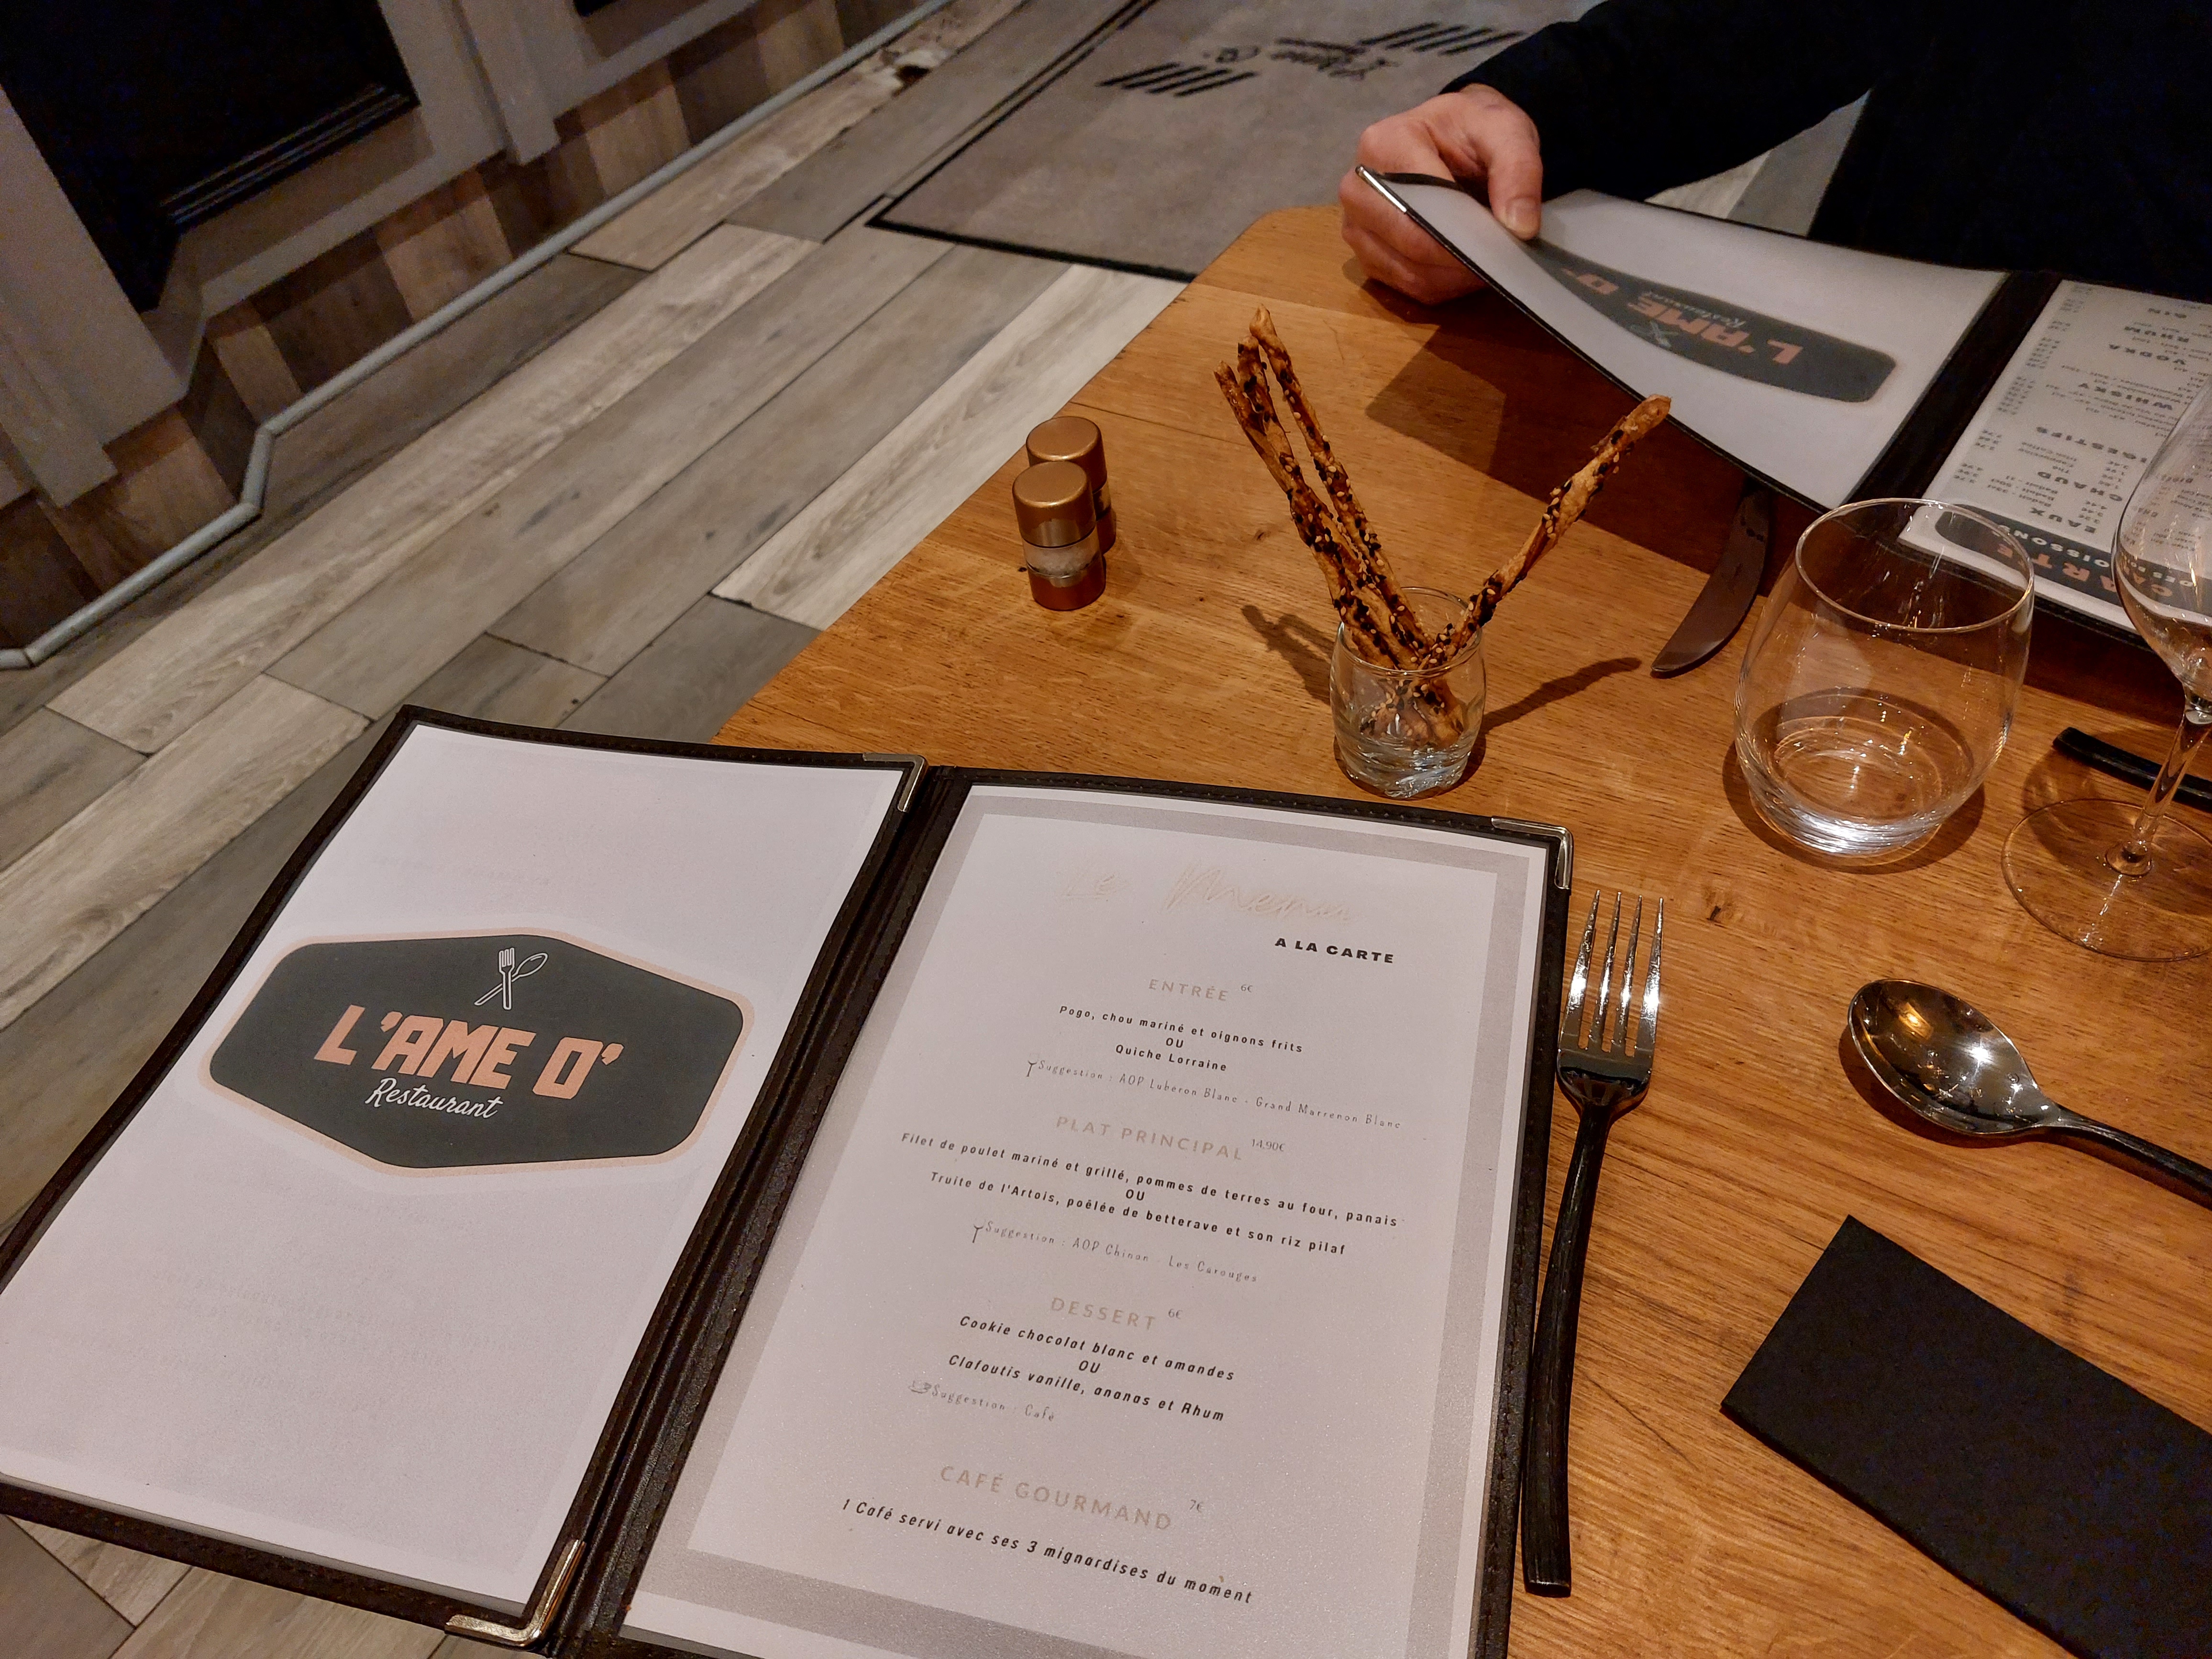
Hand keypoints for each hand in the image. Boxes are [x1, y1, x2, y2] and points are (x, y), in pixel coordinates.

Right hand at [1338, 86, 1544, 304]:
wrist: (1455, 138)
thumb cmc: (1474, 131)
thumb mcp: (1506, 131)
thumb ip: (1518, 171)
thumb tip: (1519, 227)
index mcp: (1383, 144)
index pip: (1421, 203)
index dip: (1464, 229)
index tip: (1501, 238)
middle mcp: (1357, 188)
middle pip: (1411, 243)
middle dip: (1460, 256)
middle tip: (1498, 254)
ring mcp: (1356, 226)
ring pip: (1410, 272)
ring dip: (1454, 276)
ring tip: (1485, 258)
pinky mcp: (1367, 255)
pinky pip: (1407, 287)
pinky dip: (1442, 285)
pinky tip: (1464, 267)